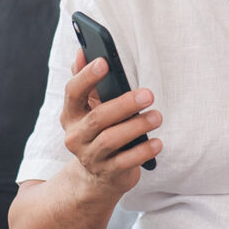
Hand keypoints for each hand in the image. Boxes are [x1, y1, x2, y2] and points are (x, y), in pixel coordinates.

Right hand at [60, 49, 162, 194]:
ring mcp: (91, 157)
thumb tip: (82, 51)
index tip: (105, 62)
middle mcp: (76, 136)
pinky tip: (157, 142)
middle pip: (98, 118)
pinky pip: (126, 161)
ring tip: (157, 116)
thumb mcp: (90, 107)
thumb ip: (87, 81)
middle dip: (125, 104)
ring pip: (112, 139)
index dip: (87, 77)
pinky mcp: (109, 173)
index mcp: (71, 115)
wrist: (97, 177)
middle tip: (149, 94)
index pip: (73, 92)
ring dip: (137, 126)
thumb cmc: (99, 131)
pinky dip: (143, 151)